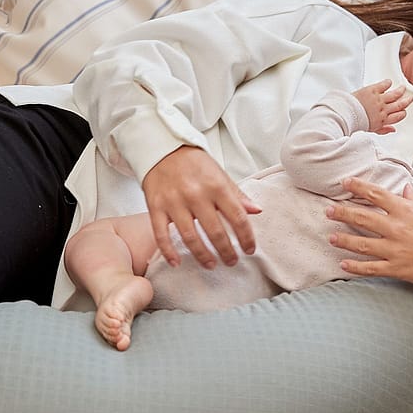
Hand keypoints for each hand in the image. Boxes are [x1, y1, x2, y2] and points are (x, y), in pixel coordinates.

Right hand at [141, 146, 260, 268]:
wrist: (162, 148)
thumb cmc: (193, 163)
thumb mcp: (219, 174)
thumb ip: (237, 194)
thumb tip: (256, 210)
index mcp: (216, 186)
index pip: (238, 217)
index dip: (246, 238)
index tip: (249, 250)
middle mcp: (196, 194)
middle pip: (216, 232)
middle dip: (226, 252)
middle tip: (231, 262)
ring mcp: (174, 202)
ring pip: (190, 237)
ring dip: (203, 255)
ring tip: (211, 264)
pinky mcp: (156, 207)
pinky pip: (161, 235)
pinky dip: (169, 252)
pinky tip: (176, 263)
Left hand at [325, 177, 412, 298]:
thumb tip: (403, 189)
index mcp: (407, 211)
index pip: (377, 194)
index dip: (358, 187)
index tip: (345, 182)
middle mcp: (398, 228)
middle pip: (363, 218)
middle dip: (342, 213)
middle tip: (327, 210)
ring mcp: (396, 249)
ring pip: (362, 243)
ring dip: (344, 240)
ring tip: (331, 237)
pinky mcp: (398, 268)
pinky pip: (371, 268)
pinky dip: (355, 267)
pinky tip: (343, 264)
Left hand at [352, 79, 411, 134]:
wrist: (347, 114)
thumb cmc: (356, 122)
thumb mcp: (371, 129)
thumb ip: (383, 129)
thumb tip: (393, 130)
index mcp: (383, 120)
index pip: (398, 116)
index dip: (402, 113)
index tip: (404, 111)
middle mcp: (383, 109)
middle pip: (399, 105)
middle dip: (406, 101)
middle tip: (410, 98)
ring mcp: (379, 99)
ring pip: (394, 94)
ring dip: (400, 91)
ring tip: (403, 88)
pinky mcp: (373, 90)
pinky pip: (384, 85)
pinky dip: (387, 83)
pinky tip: (389, 82)